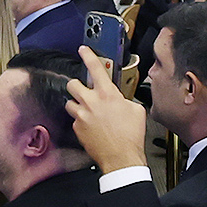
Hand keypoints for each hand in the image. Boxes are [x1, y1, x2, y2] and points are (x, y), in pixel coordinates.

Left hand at [65, 46, 150, 171]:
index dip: (88, 55)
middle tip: (84, 90)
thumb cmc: (131, 135)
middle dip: (77, 85)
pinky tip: (91, 127)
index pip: (95, 68)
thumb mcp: (136, 110)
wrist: (121, 157)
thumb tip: (120, 100)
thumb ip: (124, 100)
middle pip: (73, 83)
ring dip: (77, 104)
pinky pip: (74, 119)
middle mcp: (91, 102)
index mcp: (107, 94)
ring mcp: (81, 115)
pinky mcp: (77, 128)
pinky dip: (81, 121)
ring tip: (87, 111)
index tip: (83, 50)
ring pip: (70, 102)